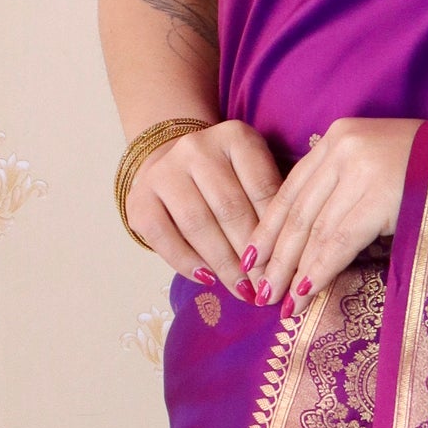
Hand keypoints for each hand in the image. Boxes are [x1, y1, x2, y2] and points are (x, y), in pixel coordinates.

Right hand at [126, 119, 282, 292]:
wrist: (171, 163)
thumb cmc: (226, 178)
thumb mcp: (254, 176)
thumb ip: (271, 206)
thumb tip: (288, 261)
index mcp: (235, 137)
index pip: (263, 188)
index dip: (275, 232)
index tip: (287, 265)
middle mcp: (196, 148)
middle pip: (230, 208)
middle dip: (251, 255)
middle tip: (267, 287)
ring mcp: (164, 171)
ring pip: (197, 225)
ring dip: (223, 264)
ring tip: (242, 290)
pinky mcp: (139, 199)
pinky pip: (163, 237)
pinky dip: (187, 263)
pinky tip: (208, 279)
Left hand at [248, 117, 419, 310]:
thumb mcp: (378, 169)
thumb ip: (343, 190)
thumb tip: (306, 243)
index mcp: (339, 137)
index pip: (291, 189)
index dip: (268, 228)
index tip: (251, 259)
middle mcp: (343, 146)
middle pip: (297, 211)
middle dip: (274, 256)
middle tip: (259, 290)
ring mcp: (362, 168)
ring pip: (314, 230)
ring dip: (292, 271)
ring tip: (279, 301)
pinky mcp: (380, 193)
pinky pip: (339, 241)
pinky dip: (318, 270)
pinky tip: (304, 292)